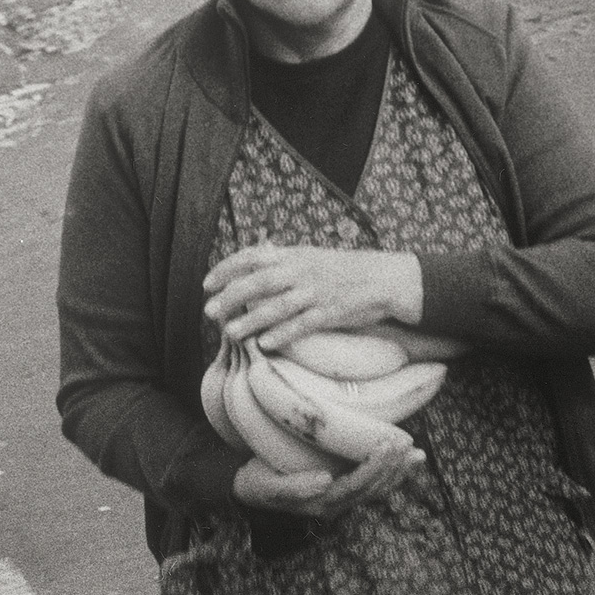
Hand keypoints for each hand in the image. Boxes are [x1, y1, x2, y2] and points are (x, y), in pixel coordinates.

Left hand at [204, 244, 422, 351]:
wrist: (386, 278)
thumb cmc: (346, 270)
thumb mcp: (314, 256)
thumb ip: (286, 257)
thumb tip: (259, 250)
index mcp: (295, 255)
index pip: (253, 256)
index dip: (227, 268)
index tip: (207, 282)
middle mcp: (303, 271)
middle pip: (260, 281)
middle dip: (231, 296)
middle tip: (209, 311)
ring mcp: (317, 292)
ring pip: (277, 306)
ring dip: (251, 319)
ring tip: (229, 332)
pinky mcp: (332, 312)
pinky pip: (303, 324)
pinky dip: (283, 333)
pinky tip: (265, 343)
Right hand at [233, 446, 424, 518]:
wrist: (248, 487)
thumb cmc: (256, 482)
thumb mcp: (267, 486)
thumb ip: (294, 488)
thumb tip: (325, 482)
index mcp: (322, 503)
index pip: (356, 486)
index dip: (374, 467)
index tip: (388, 444)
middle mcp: (336, 503)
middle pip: (372, 488)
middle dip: (392, 468)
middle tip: (407, 444)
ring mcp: (342, 497)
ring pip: (378, 488)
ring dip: (398, 471)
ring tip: (415, 454)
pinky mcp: (344, 487)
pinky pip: (374, 482)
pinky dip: (393, 471)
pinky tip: (409, 458)